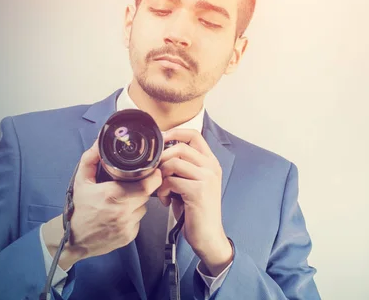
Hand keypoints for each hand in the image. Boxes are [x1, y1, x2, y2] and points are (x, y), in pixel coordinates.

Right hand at [42, 139, 162, 269]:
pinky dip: (133, 215)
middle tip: (131, 185)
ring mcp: (127, 225)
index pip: (147, 185)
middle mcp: (122, 211)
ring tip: (122, 201)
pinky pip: (139, 220)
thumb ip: (90, 159)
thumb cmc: (79, 208)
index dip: (154, 177)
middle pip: (147, 194)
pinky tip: (120, 214)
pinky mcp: (130, 236)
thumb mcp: (81, 181)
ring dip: (137, 202)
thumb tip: (98, 141)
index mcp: (113, 195)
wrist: (73, 239)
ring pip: (143, 207)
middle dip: (143, 187)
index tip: (153, 171)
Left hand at [156, 129, 232, 275]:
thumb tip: (159, 155)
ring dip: (161, 177)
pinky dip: (163, 191)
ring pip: (173, 163)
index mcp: (210, 162)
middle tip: (157, 174)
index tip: (160, 141)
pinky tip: (166, 201)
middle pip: (180, 147)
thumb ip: (182, 168)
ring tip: (162, 191)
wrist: (208, 236)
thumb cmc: (195, 210)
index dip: (174, 133)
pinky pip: (171, 181)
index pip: (194, 135)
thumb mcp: (191, 184)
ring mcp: (206, 178)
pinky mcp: (198, 190)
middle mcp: (211, 167)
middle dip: (162, 160)